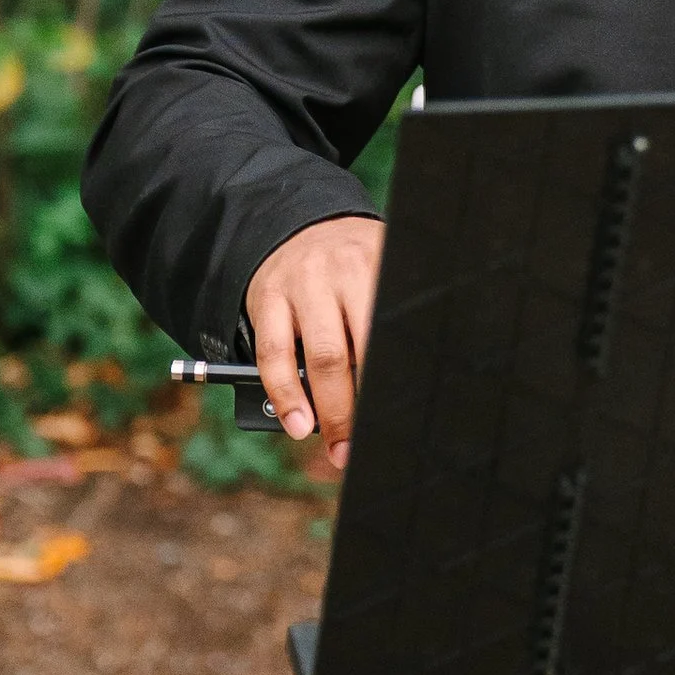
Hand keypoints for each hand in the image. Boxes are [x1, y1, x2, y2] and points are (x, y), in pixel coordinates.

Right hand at [245, 215, 382, 470]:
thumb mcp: (382, 275)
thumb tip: (405, 394)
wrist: (301, 225)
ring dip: (330, 410)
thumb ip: (389, 320)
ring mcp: (305, 283)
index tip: (406, 419)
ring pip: (322, 356)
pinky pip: (275, 354)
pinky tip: (296, 423)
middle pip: (364, 349)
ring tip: (338, 448)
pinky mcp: (268, 297)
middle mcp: (347, 270)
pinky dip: (286, 395)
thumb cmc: (356, 268)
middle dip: (367, 407)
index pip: (396, 332)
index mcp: (384, 267)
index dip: (401, 381)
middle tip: (371, 446)